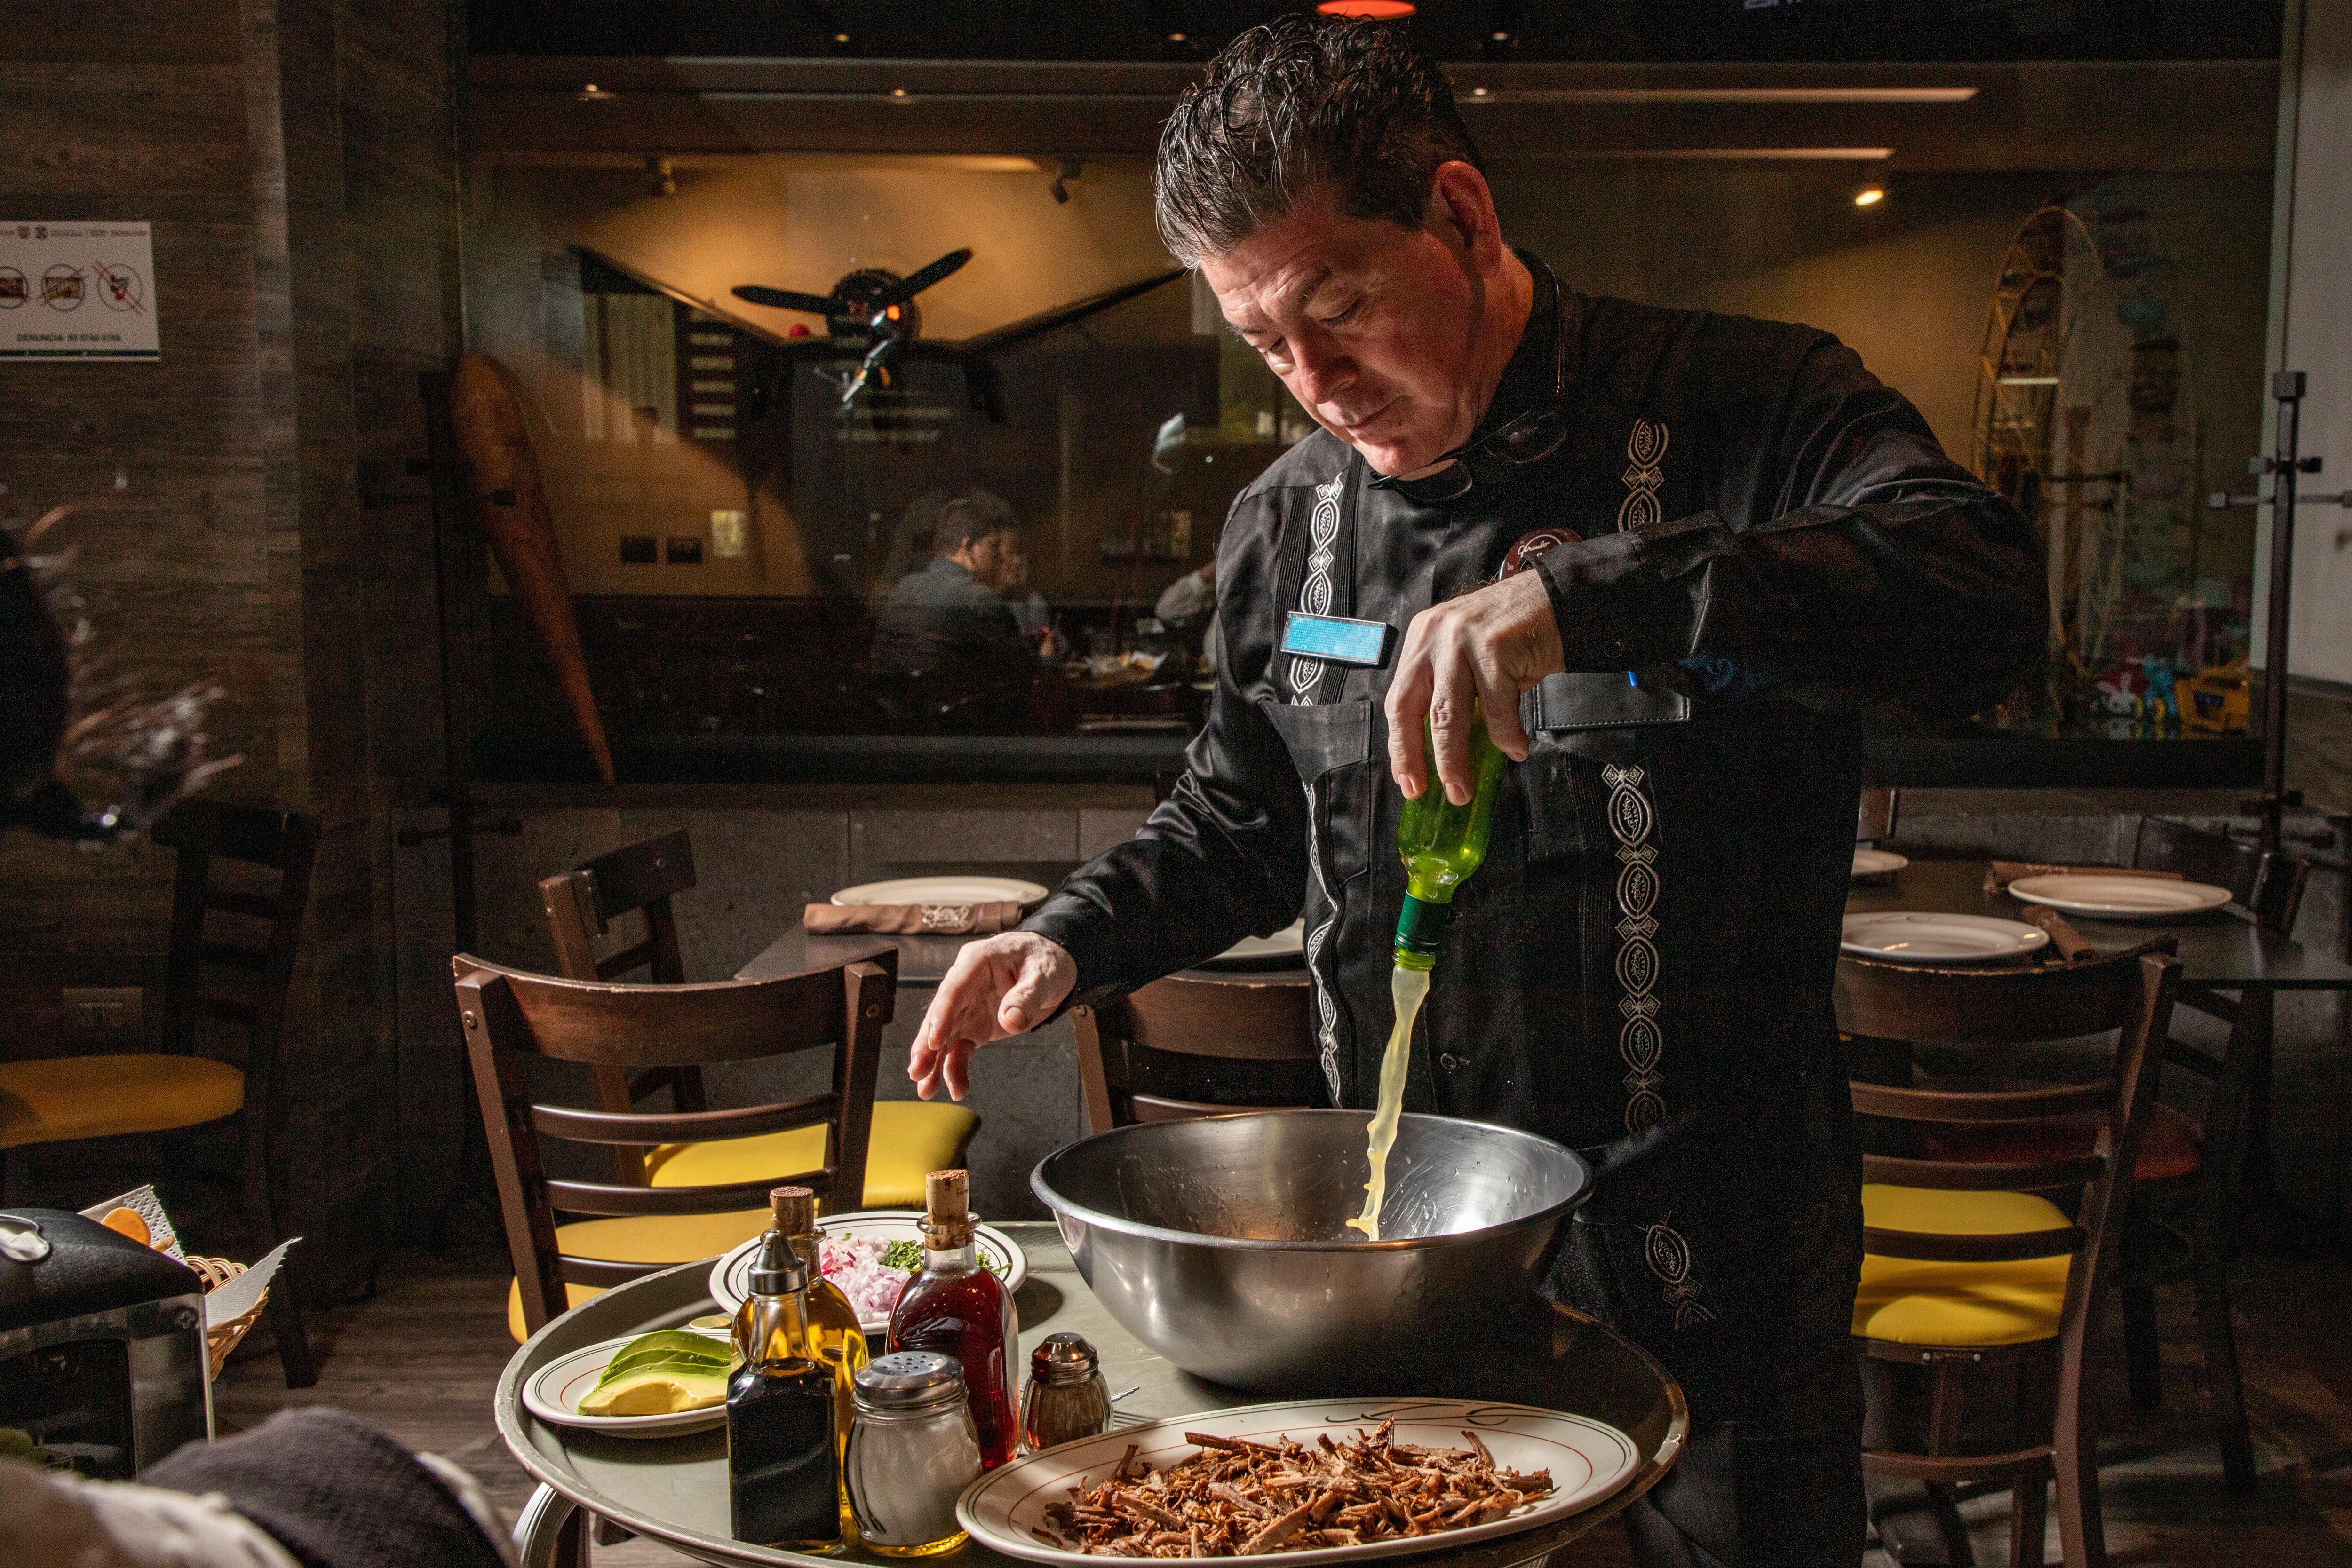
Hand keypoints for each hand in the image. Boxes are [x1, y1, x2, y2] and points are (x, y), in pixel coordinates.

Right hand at [908, 932, 1076, 1100]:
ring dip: (934, 1064)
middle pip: (941, 1016)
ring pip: (945, 1037)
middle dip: (927, 1046)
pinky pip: (961, 1049)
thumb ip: (1027, 996)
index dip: (942, 1014)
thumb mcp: (1044, 974)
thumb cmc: (1045, 960)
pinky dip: (956, 1069)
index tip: (933, 1041)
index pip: (954, 988)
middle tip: (917, 1072)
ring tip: (926, 1090)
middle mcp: (965, 985)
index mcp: (977, 962)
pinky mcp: (975, 1026)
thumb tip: (1010, 1021)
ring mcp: (968, 1007)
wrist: (1053, 964)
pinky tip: (956, 1089)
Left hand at [1385, 568, 1563, 803]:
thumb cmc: (1515, 635)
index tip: (1405, 777)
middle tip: (1422, 791)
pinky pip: (1496, 709)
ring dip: (1453, 761)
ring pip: (1446, 715)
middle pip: (1410, 708)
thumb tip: (1443, 754)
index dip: (1399, 743)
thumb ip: (1452, 693)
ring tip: (1462, 790)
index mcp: (1423, 638)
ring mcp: (1461, 640)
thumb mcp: (1470, 656)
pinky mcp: (1494, 647)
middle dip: (1413, 757)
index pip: (1398, 699)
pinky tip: (1516, 749)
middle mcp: (1435, 636)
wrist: (1560, 599)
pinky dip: (1506, 737)